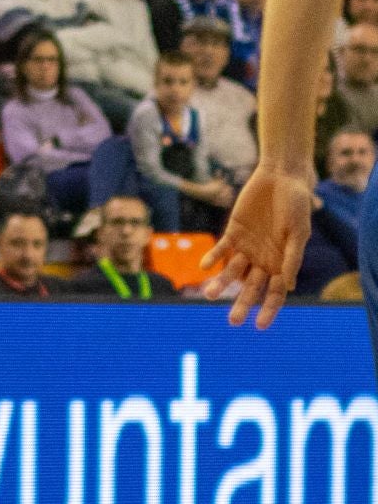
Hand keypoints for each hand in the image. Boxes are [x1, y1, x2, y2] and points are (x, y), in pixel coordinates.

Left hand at [199, 163, 313, 328]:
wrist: (280, 177)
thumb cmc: (296, 205)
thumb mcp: (298, 232)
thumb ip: (292, 258)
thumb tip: (288, 287)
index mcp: (282, 264)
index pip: (274, 293)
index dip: (268, 310)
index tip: (260, 326)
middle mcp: (263, 260)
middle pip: (251, 287)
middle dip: (242, 304)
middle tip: (233, 321)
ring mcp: (247, 247)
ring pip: (232, 271)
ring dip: (222, 283)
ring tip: (209, 294)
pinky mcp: (234, 232)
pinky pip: (222, 249)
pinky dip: (213, 258)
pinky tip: (205, 267)